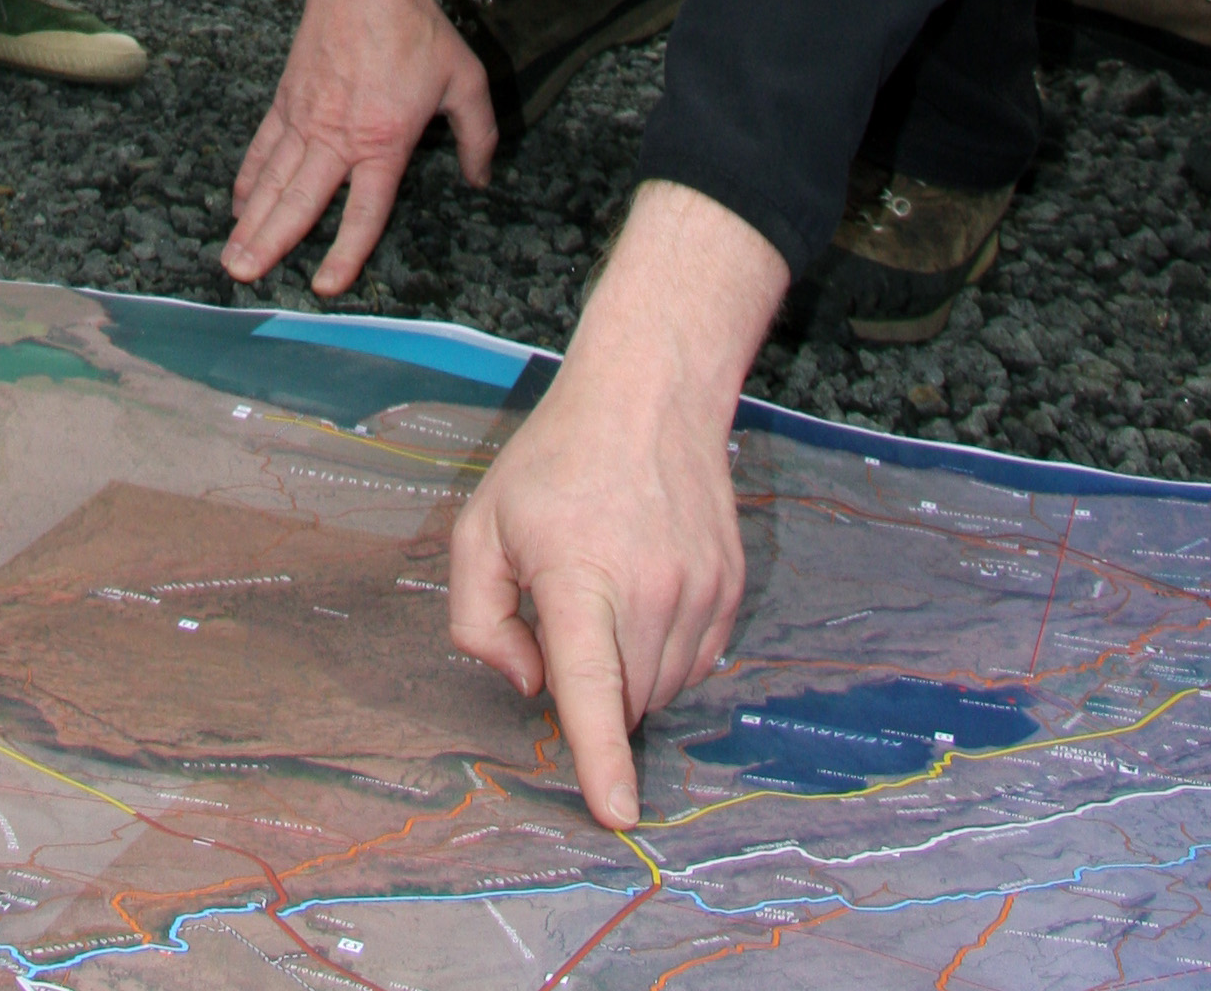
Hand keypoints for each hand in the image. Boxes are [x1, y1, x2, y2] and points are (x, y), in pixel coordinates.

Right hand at [224, 0, 494, 294]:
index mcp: (382, 141)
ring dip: (251, 222)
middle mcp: (337, 137)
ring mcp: (305, 117)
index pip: (362, 211)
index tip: (325, 286)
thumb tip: (481, 179)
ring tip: (231, 257)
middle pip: (299, 203)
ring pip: (273, 181)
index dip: (344, 253)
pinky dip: (249, 178)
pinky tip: (239, 204)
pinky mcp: (286, 99)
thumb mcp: (465, 81)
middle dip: (271, 245)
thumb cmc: (416, 29)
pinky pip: (263, 147)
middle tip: (244, 277)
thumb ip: (477, 135)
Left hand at [450, 180, 787, 826]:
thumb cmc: (556, 460)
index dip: (602, 758)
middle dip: (590, 692)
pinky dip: (664, 654)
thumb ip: (479, 617)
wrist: (651, 394)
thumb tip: (528, 685)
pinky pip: (696, 663)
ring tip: (606, 593)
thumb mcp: (483, 523)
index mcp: (580, 578)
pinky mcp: (731, 590)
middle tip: (566, 618)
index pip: (591, 687)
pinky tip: (643, 594)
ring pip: (662, 690)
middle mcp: (651, 592)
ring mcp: (700, 592)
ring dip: (629, 675)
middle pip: (623, 702)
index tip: (618, 816)